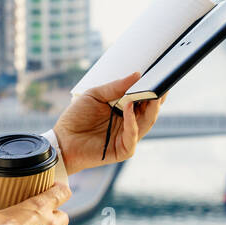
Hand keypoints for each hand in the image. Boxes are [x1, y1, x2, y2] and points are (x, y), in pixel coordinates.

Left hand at [51, 71, 167, 172]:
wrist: (62, 140)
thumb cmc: (77, 117)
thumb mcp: (95, 95)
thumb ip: (115, 87)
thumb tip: (136, 75)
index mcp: (124, 110)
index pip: (144, 100)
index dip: (154, 89)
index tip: (161, 76)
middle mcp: (129, 123)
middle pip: (150, 111)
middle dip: (157, 98)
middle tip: (162, 84)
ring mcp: (127, 137)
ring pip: (146, 123)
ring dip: (149, 109)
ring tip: (150, 93)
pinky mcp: (122, 150)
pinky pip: (132, 136)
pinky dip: (132, 122)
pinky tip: (128, 108)